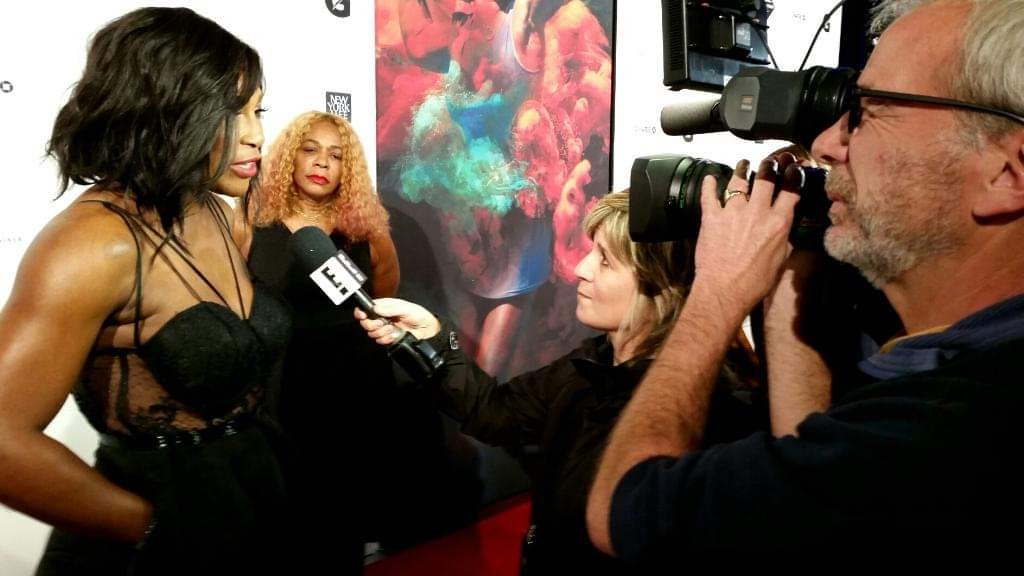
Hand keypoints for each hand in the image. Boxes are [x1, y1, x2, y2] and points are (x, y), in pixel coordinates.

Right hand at [354, 297, 441, 344]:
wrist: (427, 330)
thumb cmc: (419, 315)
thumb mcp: (405, 308)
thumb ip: (390, 308)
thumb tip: (376, 308)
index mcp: (384, 307)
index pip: (367, 308)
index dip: (361, 312)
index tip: (362, 315)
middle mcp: (382, 317)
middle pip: (365, 322)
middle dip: (372, 324)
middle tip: (383, 323)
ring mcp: (384, 329)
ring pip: (371, 333)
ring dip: (381, 332)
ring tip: (392, 329)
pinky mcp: (387, 338)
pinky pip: (379, 341)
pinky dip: (386, 339)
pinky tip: (394, 336)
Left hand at [692, 154, 801, 314]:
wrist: (724, 291)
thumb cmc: (754, 283)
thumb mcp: (780, 260)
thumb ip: (783, 238)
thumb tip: (785, 226)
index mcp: (778, 223)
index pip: (790, 190)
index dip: (793, 175)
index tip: (794, 166)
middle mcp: (756, 212)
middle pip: (765, 178)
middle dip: (771, 164)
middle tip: (773, 159)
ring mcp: (732, 212)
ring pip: (738, 181)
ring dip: (742, 169)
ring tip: (744, 163)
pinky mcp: (711, 218)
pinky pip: (709, 195)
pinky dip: (708, 185)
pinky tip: (709, 178)